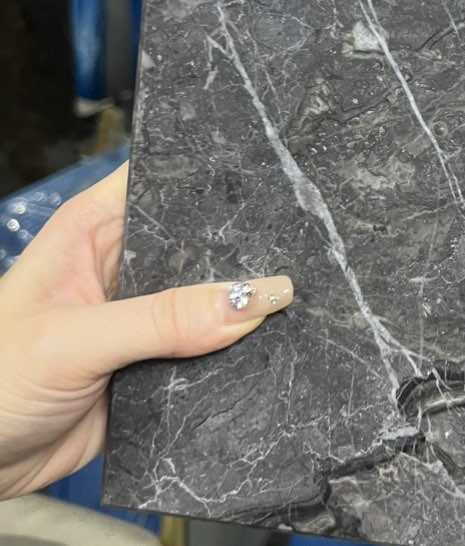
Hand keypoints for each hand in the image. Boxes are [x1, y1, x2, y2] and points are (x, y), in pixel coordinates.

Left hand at [0, 164, 292, 499]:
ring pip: (210, 302)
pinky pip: (208, 356)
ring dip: (245, 310)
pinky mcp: (153, 369)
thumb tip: (257, 298)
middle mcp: (123, 267)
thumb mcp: (75, 340)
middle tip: (307, 251)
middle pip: (200, 244)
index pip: (165, 180)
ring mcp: (140, 319)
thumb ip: (164, 320)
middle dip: (247, 251)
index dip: (216, 176)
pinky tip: (272, 352)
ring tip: (303, 301)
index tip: (279, 183)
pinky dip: (235, 359)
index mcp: (94, 230)